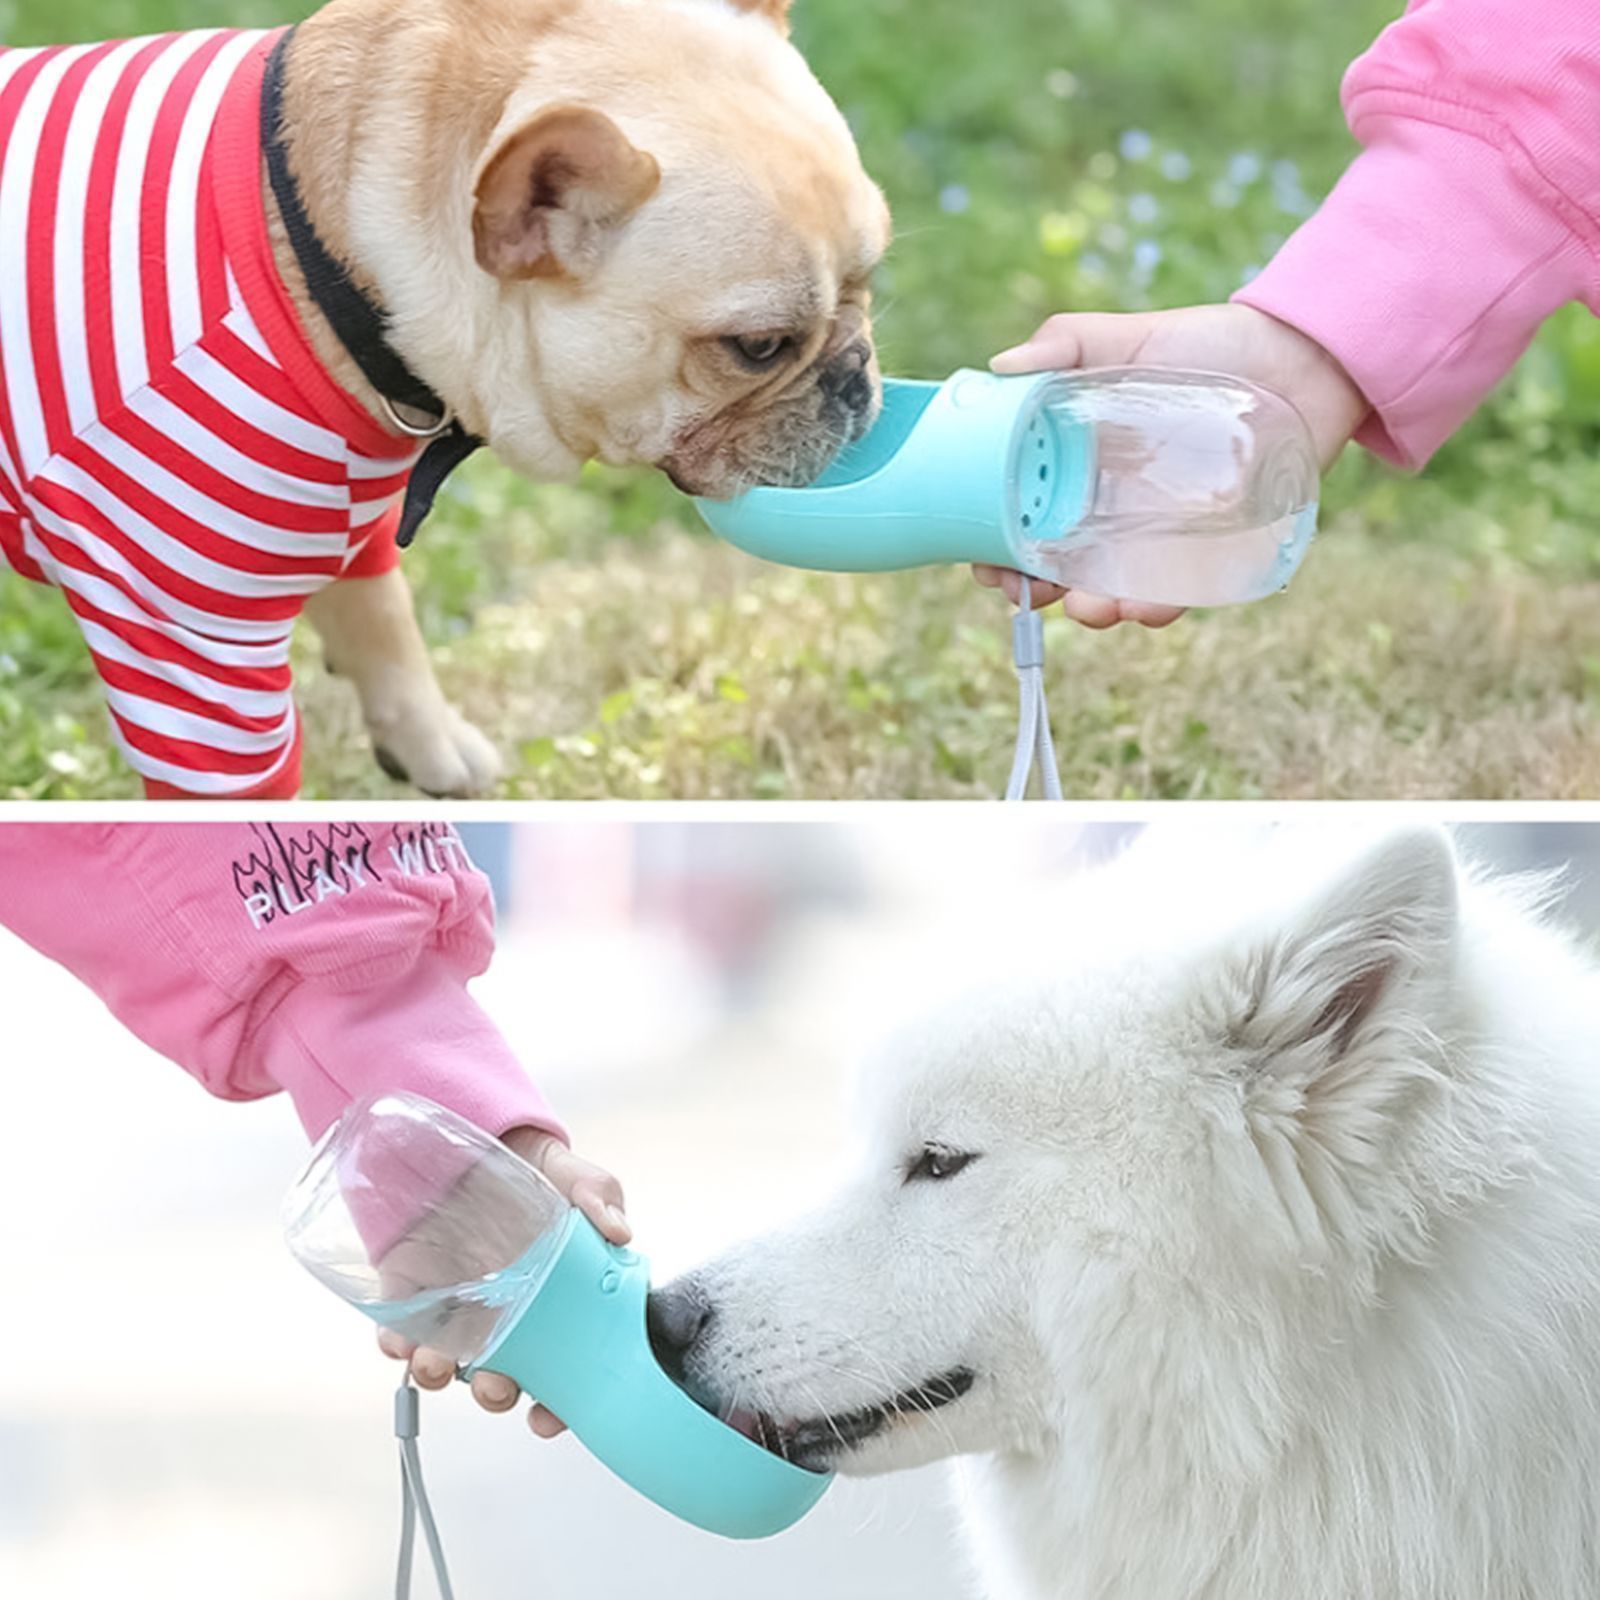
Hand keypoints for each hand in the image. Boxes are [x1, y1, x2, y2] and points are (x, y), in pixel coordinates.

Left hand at [378, 1126, 629, 1436]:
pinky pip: (401, 1331)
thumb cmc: (534, 1170)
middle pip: (505, 1376)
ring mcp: (458, 1308)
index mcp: (554, 1302)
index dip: (560, 1403)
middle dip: (497, 1392)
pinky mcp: (412, 1293)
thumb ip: (600, 1196)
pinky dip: (398, 1344)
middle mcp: (507, 1316)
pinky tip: (400, 1342)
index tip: (548, 1418)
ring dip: (442, 1374)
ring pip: (450, 1363)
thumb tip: (621, 1232)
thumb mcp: (574, 1176)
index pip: (565, 1367)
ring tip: (437, 1365)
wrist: (474, 1140)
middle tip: (497, 1384)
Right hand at [974, 302, 1369, 627]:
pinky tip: (1142, 607)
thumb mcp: (1129, 337)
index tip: (980, 559)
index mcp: (1073, 464)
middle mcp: (1104, 507)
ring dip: (1087, 609)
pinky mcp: (1203, 552)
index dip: (990, 544)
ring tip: (1087, 608)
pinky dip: (1152, 608)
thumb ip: (1065, 344)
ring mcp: (1152, 534)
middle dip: (1028, 591)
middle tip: (1022, 593)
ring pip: (1104, 589)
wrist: (1302, 361)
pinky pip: (1171, 592)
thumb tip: (1001, 365)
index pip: (1016, 516)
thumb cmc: (1211, 344)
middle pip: (1049, 565)